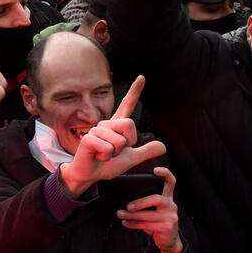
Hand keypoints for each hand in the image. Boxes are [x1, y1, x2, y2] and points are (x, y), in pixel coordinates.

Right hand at [59, 76, 166, 195]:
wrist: (89, 175)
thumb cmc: (106, 165)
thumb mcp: (130, 159)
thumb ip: (145, 152)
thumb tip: (163, 146)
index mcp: (117, 126)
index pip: (127, 105)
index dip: (135, 91)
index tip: (142, 77)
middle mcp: (106, 124)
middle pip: (130, 125)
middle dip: (127, 144)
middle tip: (114, 152)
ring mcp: (96, 130)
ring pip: (119, 141)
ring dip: (114, 154)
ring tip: (103, 155)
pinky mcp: (88, 139)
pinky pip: (108, 148)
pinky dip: (105, 157)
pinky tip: (96, 156)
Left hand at [117, 167, 182, 252]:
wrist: (169, 241)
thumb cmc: (157, 222)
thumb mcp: (154, 211)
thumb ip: (146, 204)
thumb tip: (123, 200)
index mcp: (168, 198)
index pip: (171, 182)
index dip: (165, 174)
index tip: (155, 170)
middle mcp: (171, 205)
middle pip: (156, 199)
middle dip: (139, 202)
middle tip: (127, 206)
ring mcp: (171, 217)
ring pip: (148, 215)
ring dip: (131, 216)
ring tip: (120, 214)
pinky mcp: (168, 228)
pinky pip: (147, 225)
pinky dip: (134, 224)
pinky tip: (126, 223)